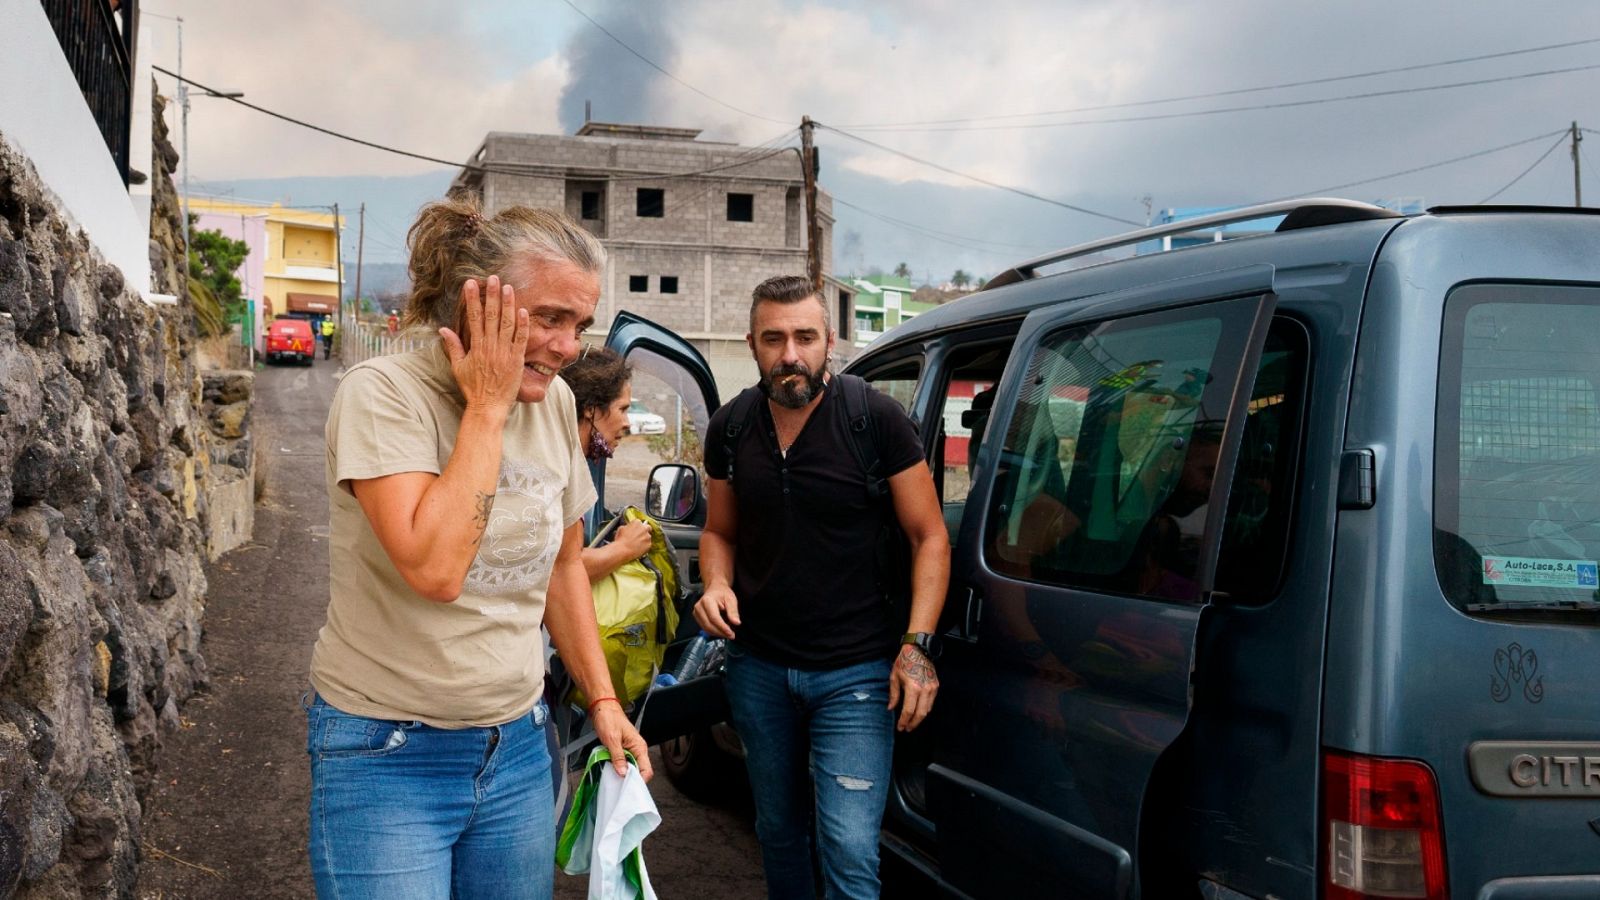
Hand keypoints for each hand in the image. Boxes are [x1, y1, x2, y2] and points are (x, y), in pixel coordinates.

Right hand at [438, 275, 528, 415]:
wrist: (488, 406)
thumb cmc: (473, 388)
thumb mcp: (458, 367)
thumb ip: (453, 346)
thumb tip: (443, 329)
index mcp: (475, 347)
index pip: (473, 317)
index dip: (472, 299)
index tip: (471, 284)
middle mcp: (490, 347)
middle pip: (491, 316)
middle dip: (491, 295)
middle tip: (492, 278)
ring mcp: (504, 352)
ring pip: (506, 323)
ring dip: (508, 304)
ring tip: (508, 287)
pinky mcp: (516, 360)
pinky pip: (520, 339)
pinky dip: (522, 325)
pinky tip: (523, 310)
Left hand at [591, 701, 652, 780]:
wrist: (602, 708)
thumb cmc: (609, 719)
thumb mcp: (612, 739)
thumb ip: (618, 757)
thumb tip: (623, 773)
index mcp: (639, 746)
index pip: (647, 770)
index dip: (639, 780)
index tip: (628, 787)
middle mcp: (637, 749)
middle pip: (639, 771)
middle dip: (629, 779)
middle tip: (619, 784)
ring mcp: (630, 750)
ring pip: (630, 768)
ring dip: (622, 773)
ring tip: (613, 776)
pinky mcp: (622, 750)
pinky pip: (623, 763)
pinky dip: (617, 767)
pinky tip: (610, 769)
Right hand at [614, 520, 652, 559]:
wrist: (622, 550)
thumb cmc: (620, 540)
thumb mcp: (621, 528)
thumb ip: (627, 526)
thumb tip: (629, 527)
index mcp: (637, 522)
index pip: (640, 522)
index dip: (637, 527)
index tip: (635, 530)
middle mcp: (644, 528)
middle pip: (647, 527)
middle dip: (644, 531)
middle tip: (639, 535)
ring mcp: (648, 536)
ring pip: (648, 537)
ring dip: (644, 539)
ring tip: (637, 544)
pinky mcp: (649, 544)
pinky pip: (648, 544)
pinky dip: (644, 546)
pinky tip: (638, 548)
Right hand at [692, 584, 740, 638]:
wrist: (715, 589)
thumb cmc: (722, 593)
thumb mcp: (731, 599)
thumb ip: (733, 611)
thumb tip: (736, 622)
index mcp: (707, 601)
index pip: (714, 618)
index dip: (722, 627)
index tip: (730, 633)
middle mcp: (699, 607)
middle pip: (708, 625)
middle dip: (720, 632)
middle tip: (731, 636)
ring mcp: (696, 613)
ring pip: (706, 628)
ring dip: (717, 633)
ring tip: (728, 634)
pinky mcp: (697, 617)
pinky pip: (705, 628)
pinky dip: (714, 631)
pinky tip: (721, 631)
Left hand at [887, 644, 938, 731]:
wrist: (918, 649)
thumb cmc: (904, 661)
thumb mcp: (894, 677)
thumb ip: (893, 695)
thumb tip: (891, 708)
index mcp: (913, 687)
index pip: (908, 711)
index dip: (904, 721)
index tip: (900, 727)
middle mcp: (924, 689)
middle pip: (920, 714)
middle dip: (913, 724)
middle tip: (906, 729)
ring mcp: (932, 688)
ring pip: (928, 710)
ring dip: (920, 718)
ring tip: (912, 723)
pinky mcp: (936, 686)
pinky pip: (931, 702)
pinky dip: (925, 710)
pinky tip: (918, 712)